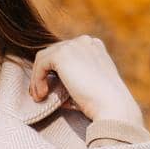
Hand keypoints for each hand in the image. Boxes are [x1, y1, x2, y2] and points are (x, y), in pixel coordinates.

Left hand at [29, 35, 145, 125]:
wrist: (112, 106)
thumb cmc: (101, 104)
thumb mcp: (86, 88)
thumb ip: (70, 81)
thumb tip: (47, 87)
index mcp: (94, 47)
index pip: (67, 54)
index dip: (54, 71)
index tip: (48, 90)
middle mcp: (85, 42)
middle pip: (53, 53)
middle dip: (43, 74)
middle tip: (39, 95)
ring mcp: (74, 45)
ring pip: (44, 58)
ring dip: (38, 78)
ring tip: (39, 97)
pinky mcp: (62, 54)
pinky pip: (41, 64)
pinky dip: (37, 79)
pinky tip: (42, 95)